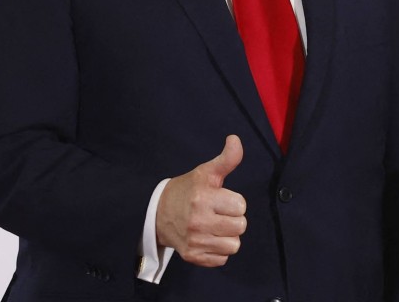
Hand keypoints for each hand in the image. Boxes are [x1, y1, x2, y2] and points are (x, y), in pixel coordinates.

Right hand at [156, 135, 246, 266]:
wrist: (157, 214)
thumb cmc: (187, 190)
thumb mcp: (205, 172)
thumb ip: (226, 159)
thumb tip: (235, 139)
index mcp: (203, 198)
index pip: (241, 206)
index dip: (235, 202)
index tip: (222, 199)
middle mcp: (198, 222)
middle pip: (240, 226)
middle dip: (233, 219)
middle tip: (219, 213)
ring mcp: (195, 242)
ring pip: (234, 245)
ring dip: (228, 236)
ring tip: (215, 227)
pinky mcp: (192, 257)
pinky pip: (222, 259)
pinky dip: (218, 250)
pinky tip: (208, 239)